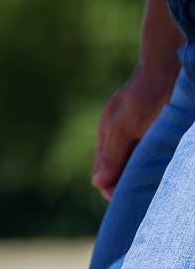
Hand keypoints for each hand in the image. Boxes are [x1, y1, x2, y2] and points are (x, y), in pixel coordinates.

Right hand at [92, 64, 177, 199]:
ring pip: (135, 167)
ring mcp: (139, 137)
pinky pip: (150, 158)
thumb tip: (98, 183)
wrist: (169, 69)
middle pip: (118, 174)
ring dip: (142, 177)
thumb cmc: (144, 96)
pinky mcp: (156, 134)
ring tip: (156, 185)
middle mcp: (121, 141)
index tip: (126, 199)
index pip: (102, 176)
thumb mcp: (123, 127)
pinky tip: (164, 169)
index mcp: (107, 140)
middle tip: (144, 196)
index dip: (112, 190)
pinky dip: (154, 167)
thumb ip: (111, 155)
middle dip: (127, 187)